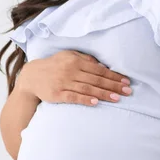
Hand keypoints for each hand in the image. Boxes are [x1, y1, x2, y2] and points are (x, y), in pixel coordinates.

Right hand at [17, 50, 132, 105]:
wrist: (32, 76)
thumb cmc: (54, 65)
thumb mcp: (68, 56)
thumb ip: (85, 59)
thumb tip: (102, 65)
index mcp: (75, 60)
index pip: (99, 69)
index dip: (113, 76)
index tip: (126, 82)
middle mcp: (70, 70)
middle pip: (96, 79)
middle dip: (113, 86)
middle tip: (127, 91)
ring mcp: (63, 82)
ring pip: (87, 88)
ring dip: (103, 94)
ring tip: (116, 98)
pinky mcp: (57, 94)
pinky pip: (73, 97)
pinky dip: (85, 99)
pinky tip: (96, 103)